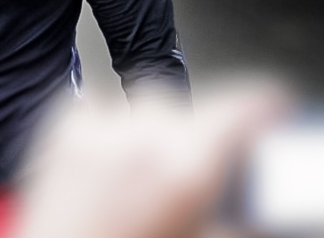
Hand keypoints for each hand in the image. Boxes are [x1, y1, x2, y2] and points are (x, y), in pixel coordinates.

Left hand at [13, 85, 288, 237]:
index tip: (267, 107)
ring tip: (137, 169)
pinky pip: (94, 105)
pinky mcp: (62, 129)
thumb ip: (235, 215)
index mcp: (188, 167)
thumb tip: (250, 204)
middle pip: (184, 109)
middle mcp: (145, 138)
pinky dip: (102, 122)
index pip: (241, 109)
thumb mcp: (200, 236)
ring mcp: (100, 130)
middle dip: (190, 134)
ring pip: (142, 103)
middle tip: (181, 171)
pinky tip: (102, 157)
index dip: (261, 106)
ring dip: (147, 126)